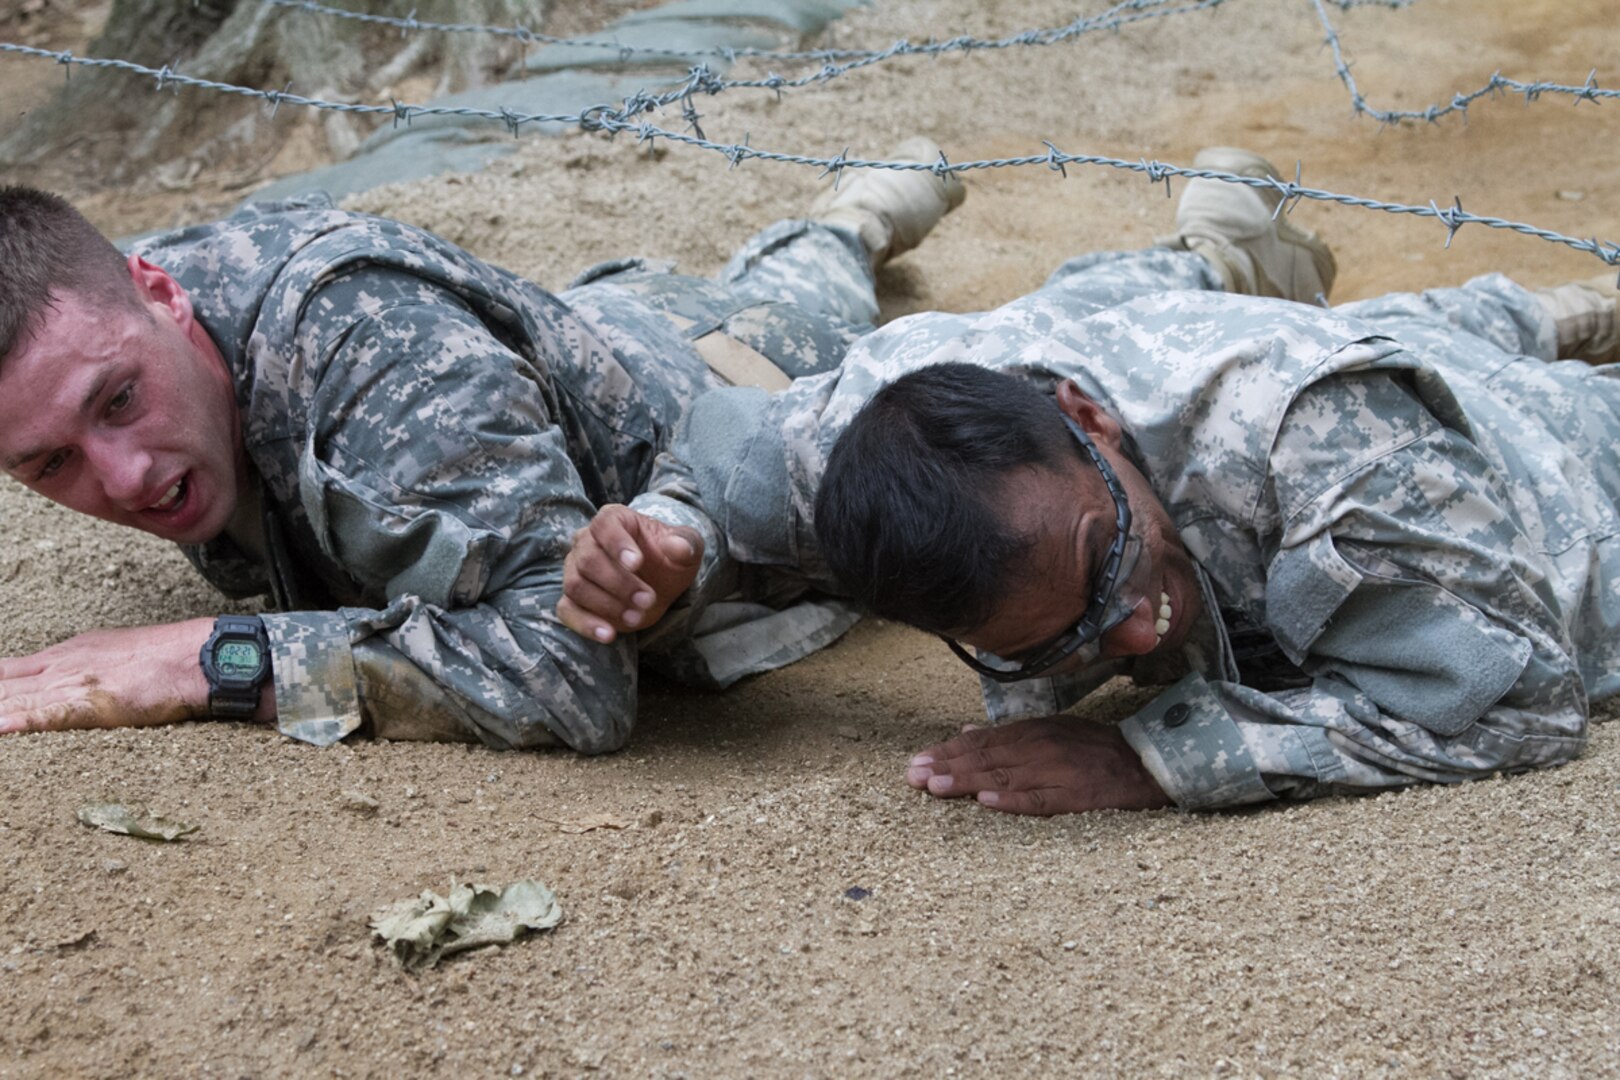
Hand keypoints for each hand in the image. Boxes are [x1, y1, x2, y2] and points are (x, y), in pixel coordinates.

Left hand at [0, 618, 219, 733]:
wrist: (199, 657)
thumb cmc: (172, 658)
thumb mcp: (118, 652)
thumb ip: (88, 669)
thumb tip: (75, 686)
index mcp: (67, 652)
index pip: (7, 671)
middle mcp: (59, 665)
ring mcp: (70, 683)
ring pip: (7, 700)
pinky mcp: (86, 704)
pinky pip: (37, 717)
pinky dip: (11, 723)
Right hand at [558, 504, 703, 643]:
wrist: (660, 585)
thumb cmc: (669, 559)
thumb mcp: (687, 549)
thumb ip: (685, 544)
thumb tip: (678, 547)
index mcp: (613, 520)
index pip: (605, 525)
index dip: (617, 544)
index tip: (637, 563)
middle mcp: (586, 541)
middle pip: (588, 560)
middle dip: (619, 583)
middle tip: (647, 600)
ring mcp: (575, 570)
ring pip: (576, 585)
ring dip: (606, 605)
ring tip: (636, 617)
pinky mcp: (572, 599)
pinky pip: (567, 610)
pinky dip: (585, 624)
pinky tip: (609, 635)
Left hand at [904, 717, 1171, 814]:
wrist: (1146, 762)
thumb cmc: (1092, 747)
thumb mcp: (1050, 730)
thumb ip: (1007, 734)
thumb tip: (965, 732)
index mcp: (1033, 731)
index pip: (982, 742)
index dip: (947, 752)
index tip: (917, 762)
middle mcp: (1041, 747)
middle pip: (987, 758)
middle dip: (947, 767)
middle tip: (913, 777)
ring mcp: (1058, 771)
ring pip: (1006, 777)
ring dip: (969, 782)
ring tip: (937, 788)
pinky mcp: (1077, 795)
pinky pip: (1042, 799)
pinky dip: (1014, 801)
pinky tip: (989, 803)